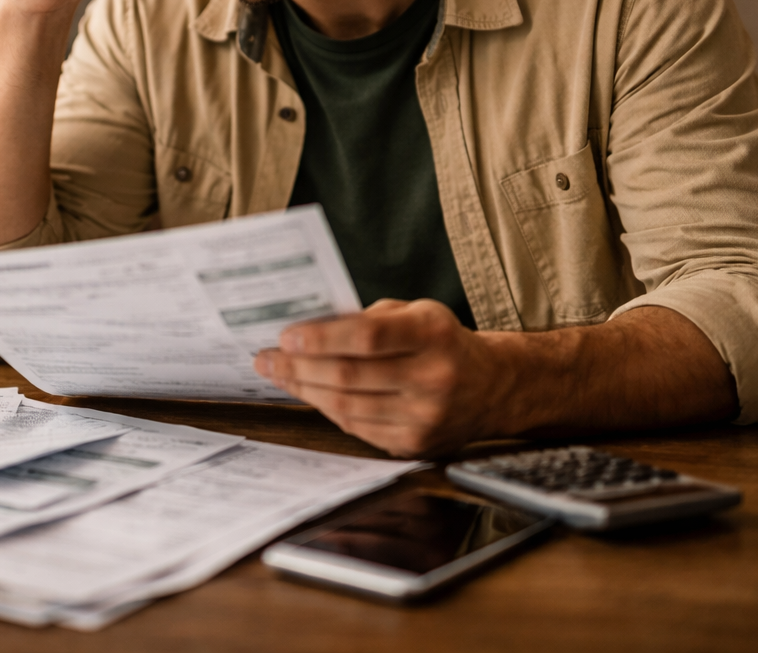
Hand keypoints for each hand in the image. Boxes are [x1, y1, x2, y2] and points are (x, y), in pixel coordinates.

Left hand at [252, 299, 507, 456]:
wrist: (492, 387)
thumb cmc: (441, 341)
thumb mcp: (416, 313)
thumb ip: (367, 318)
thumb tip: (306, 329)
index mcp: (433, 334)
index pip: (367, 337)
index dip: (321, 338)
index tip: (285, 335)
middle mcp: (433, 378)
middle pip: (349, 376)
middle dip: (298, 366)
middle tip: (265, 358)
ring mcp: (425, 417)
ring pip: (347, 406)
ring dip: (304, 390)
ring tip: (277, 374)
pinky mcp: (414, 444)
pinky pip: (357, 427)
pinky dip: (327, 409)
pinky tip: (308, 393)